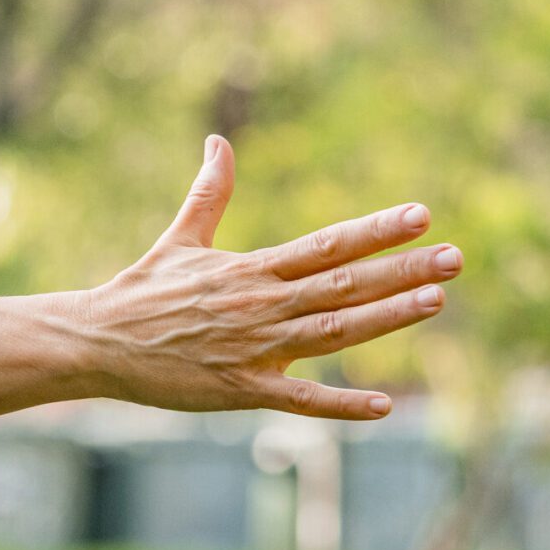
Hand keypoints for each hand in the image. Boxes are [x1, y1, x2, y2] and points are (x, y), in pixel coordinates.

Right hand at [69, 135, 462, 419]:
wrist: (94, 342)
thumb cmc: (139, 292)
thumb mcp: (180, 239)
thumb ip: (208, 193)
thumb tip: (217, 141)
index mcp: (251, 270)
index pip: (325, 245)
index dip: (374, 230)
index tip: (421, 214)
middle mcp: (260, 305)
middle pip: (343, 285)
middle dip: (402, 271)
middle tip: (455, 257)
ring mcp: (253, 349)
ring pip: (332, 332)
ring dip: (386, 318)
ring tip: (435, 302)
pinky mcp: (239, 390)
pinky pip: (298, 399)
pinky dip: (340, 405)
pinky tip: (383, 407)